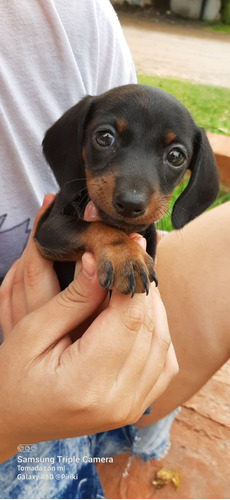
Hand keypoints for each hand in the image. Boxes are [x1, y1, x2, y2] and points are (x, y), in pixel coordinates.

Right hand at [0, 196, 177, 461]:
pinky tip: (140, 317)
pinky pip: (164, 364)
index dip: (132, 279)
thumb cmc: (13, 377)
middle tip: (129, 261)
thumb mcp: (33, 332)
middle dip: (143, 289)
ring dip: (153, 308)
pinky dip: (158, 334)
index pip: (130, 317)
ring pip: (163, 343)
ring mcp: (130, 408)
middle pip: (150, 328)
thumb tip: (101, 261)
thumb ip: (73, 298)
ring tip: (132, 284)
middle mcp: (118, 400)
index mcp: (87, 382)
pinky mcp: (135, 407)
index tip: (124, 252)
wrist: (13, 419)